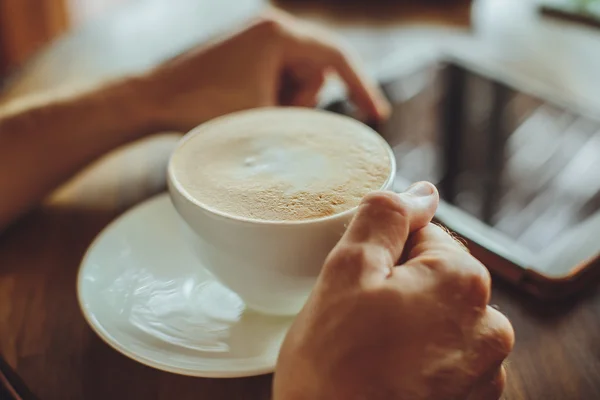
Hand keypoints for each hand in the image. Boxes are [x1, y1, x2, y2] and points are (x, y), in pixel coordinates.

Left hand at [137, 10, 389, 131]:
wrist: (153, 99)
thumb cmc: (202, 108)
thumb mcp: (263, 119)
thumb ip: (302, 123)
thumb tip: (333, 137)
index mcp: (278, 34)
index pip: (337, 57)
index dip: (362, 86)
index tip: (376, 115)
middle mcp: (270, 27)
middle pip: (318, 67)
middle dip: (305, 99)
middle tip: (278, 119)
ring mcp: (257, 37)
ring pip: (299, 73)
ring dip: (289, 99)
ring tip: (259, 115)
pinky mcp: (246, 50)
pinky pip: (280, 73)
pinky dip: (275, 95)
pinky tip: (251, 108)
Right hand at [273, 182, 513, 399]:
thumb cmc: (332, 367)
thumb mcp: (346, 272)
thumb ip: (385, 217)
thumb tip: (421, 191)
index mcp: (462, 280)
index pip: (424, 234)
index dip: (382, 256)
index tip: (360, 286)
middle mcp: (488, 324)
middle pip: (435, 276)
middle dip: (398, 288)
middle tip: (359, 320)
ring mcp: (484, 368)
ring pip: (439, 316)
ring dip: (409, 323)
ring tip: (371, 353)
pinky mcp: (473, 398)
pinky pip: (446, 355)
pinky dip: (420, 357)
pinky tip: (387, 374)